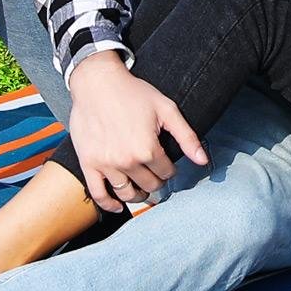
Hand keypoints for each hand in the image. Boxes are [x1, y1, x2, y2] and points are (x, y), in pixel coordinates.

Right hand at [68, 52, 207, 212]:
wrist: (97, 83)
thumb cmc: (133, 93)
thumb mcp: (167, 110)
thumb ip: (187, 137)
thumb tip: (203, 160)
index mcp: (147, 149)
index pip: (167, 172)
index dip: (171, 169)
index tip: (168, 164)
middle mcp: (126, 161)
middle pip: (149, 185)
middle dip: (157, 183)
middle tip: (157, 177)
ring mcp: (105, 165)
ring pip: (126, 193)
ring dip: (138, 196)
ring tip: (143, 192)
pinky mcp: (88, 164)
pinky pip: (98, 193)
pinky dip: (108, 204)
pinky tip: (117, 206)